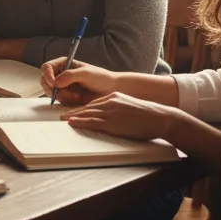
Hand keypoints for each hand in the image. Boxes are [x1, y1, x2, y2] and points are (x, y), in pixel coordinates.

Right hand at [40, 58, 118, 105]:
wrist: (110, 90)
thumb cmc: (101, 78)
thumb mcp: (85, 74)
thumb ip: (70, 76)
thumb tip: (56, 82)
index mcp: (64, 64)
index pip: (47, 67)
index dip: (47, 75)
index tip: (54, 83)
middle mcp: (60, 74)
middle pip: (45, 80)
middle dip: (52, 89)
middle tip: (62, 93)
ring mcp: (62, 86)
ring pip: (51, 92)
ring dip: (61, 95)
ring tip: (76, 95)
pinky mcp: (66, 96)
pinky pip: (59, 100)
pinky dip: (66, 100)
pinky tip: (77, 98)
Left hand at [61, 92, 180, 140]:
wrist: (159, 118)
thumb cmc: (148, 115)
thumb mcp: (130, 106)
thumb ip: (119, 107)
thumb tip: (112, 115)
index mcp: (115, 97)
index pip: (94, 102)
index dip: (82, 107)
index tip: (74, 110)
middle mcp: (110, 102)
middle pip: (87, 107)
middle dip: (74, 111)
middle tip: (62, 114)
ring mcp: (110, 112)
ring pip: (86, 113)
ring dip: (73, 116)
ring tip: (62, 119)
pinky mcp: (112, 122)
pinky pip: (91, 122)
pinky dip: (80, 122)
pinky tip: (72, 122)